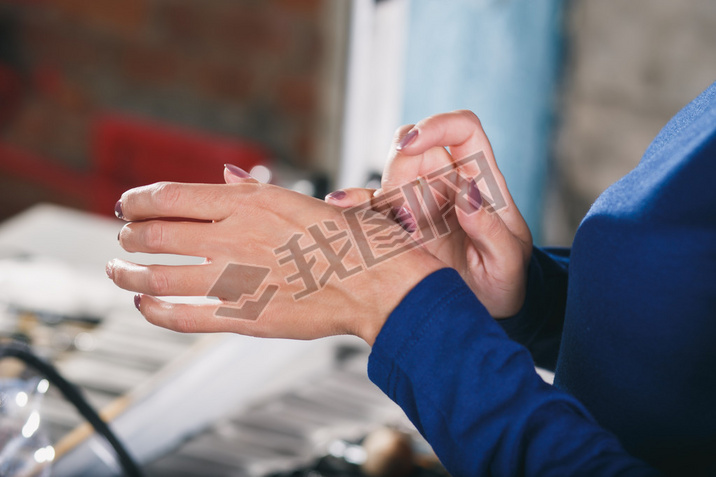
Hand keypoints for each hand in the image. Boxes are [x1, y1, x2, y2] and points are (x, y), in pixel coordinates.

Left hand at [107, 170, 443, 344]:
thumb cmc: (356, 240)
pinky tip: (143, 308)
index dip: (138, 199)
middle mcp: (235, 237)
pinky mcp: (245, 318)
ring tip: (116, 272)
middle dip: (130, 235)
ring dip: (128, 274)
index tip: (126, 204)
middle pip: (156, 234)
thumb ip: (257, 190)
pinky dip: (154, 312)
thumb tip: (224, 175)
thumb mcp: (307, 199)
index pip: (171, 195)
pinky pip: (183, 317)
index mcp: (251, 202)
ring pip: (158, 278)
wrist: (384, 285)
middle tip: (123, 238)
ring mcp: (237, 280)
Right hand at [325, 110, 531, 317]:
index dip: (437, 125)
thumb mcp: (509, 260)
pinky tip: (338, 208)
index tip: (412, 143)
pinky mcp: (401, 229)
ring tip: (381, 222)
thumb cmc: (507, 281)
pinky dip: (353, 206)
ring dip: (378, 191)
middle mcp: (448, 186)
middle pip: (416, 148)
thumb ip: (490, 228)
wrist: (489, 312)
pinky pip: (372, 209)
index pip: (462, 130)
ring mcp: (421, 206)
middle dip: (401, 164)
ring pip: (390, 177)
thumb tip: (467, 192)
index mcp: (482, 181)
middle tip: (403, 208)